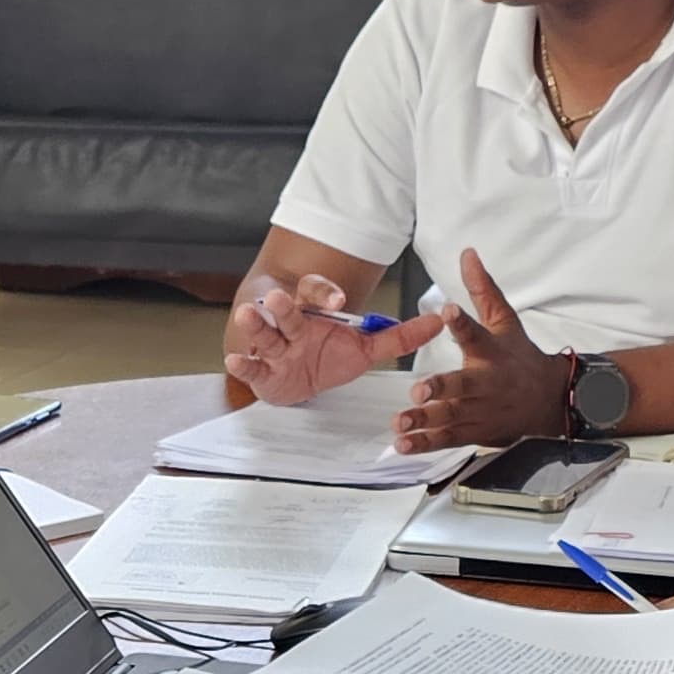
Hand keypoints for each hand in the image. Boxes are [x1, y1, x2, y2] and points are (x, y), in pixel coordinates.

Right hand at [225, 271, 434, 404]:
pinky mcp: (262, 372)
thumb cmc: (325, 356)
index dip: (327, 295)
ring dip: (256, 323)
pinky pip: (250, 367)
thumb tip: (438, 322)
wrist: (295, 379)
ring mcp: (274, 348)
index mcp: (314, 313)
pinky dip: (242, 364)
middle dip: (283, 305)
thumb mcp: (363, 347)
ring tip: (249, 313)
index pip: (316, 294)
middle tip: (279, 297)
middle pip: (287, 310)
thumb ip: (398, 337)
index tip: (340, 301)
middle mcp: (292, 325)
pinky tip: (235, 359)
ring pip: (265, 332)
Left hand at [389, 252, 573, 453]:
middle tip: (418, 390)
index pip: (477, 333)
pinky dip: (427, 444)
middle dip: (442, 388)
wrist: (550, 400)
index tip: (446, 310)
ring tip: (401, 422)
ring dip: (426, 420)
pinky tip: (404, 444)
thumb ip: (482, 290)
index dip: (462, 322)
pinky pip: (450, 439)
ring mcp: (482, 410)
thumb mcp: (506, 321)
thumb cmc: (521, 357)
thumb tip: (467, 254)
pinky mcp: (476, 432)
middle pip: (464, 385)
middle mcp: (487, 382)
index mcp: (492, 351)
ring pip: (453, 416)